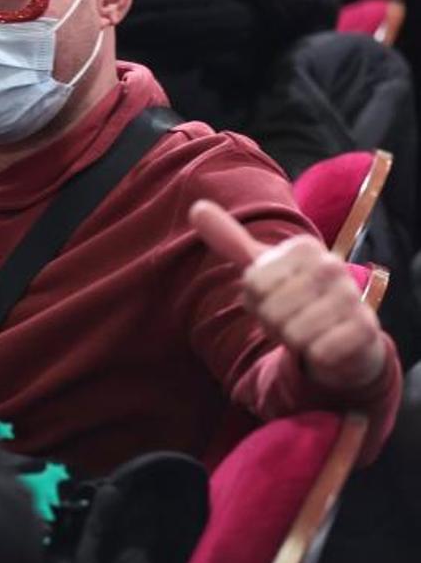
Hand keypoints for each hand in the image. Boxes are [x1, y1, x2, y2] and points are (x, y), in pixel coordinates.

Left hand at [190, 200, 387, 391]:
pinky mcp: (365, 329)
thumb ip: (230, 240)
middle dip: (275, 323)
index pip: (252, 284)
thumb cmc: (296, 298)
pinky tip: (328, 345)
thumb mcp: (262, 268)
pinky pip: (319, 351)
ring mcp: (352, 296)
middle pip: (270, 310)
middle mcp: (331, 266)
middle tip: (293, 318)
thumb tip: (196, 207)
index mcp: (303, 248)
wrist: (342, 335)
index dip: (257, 302)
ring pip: (293, 333)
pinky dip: (317, 355)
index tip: (276, 297)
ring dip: (296, 341)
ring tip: (310, 330)